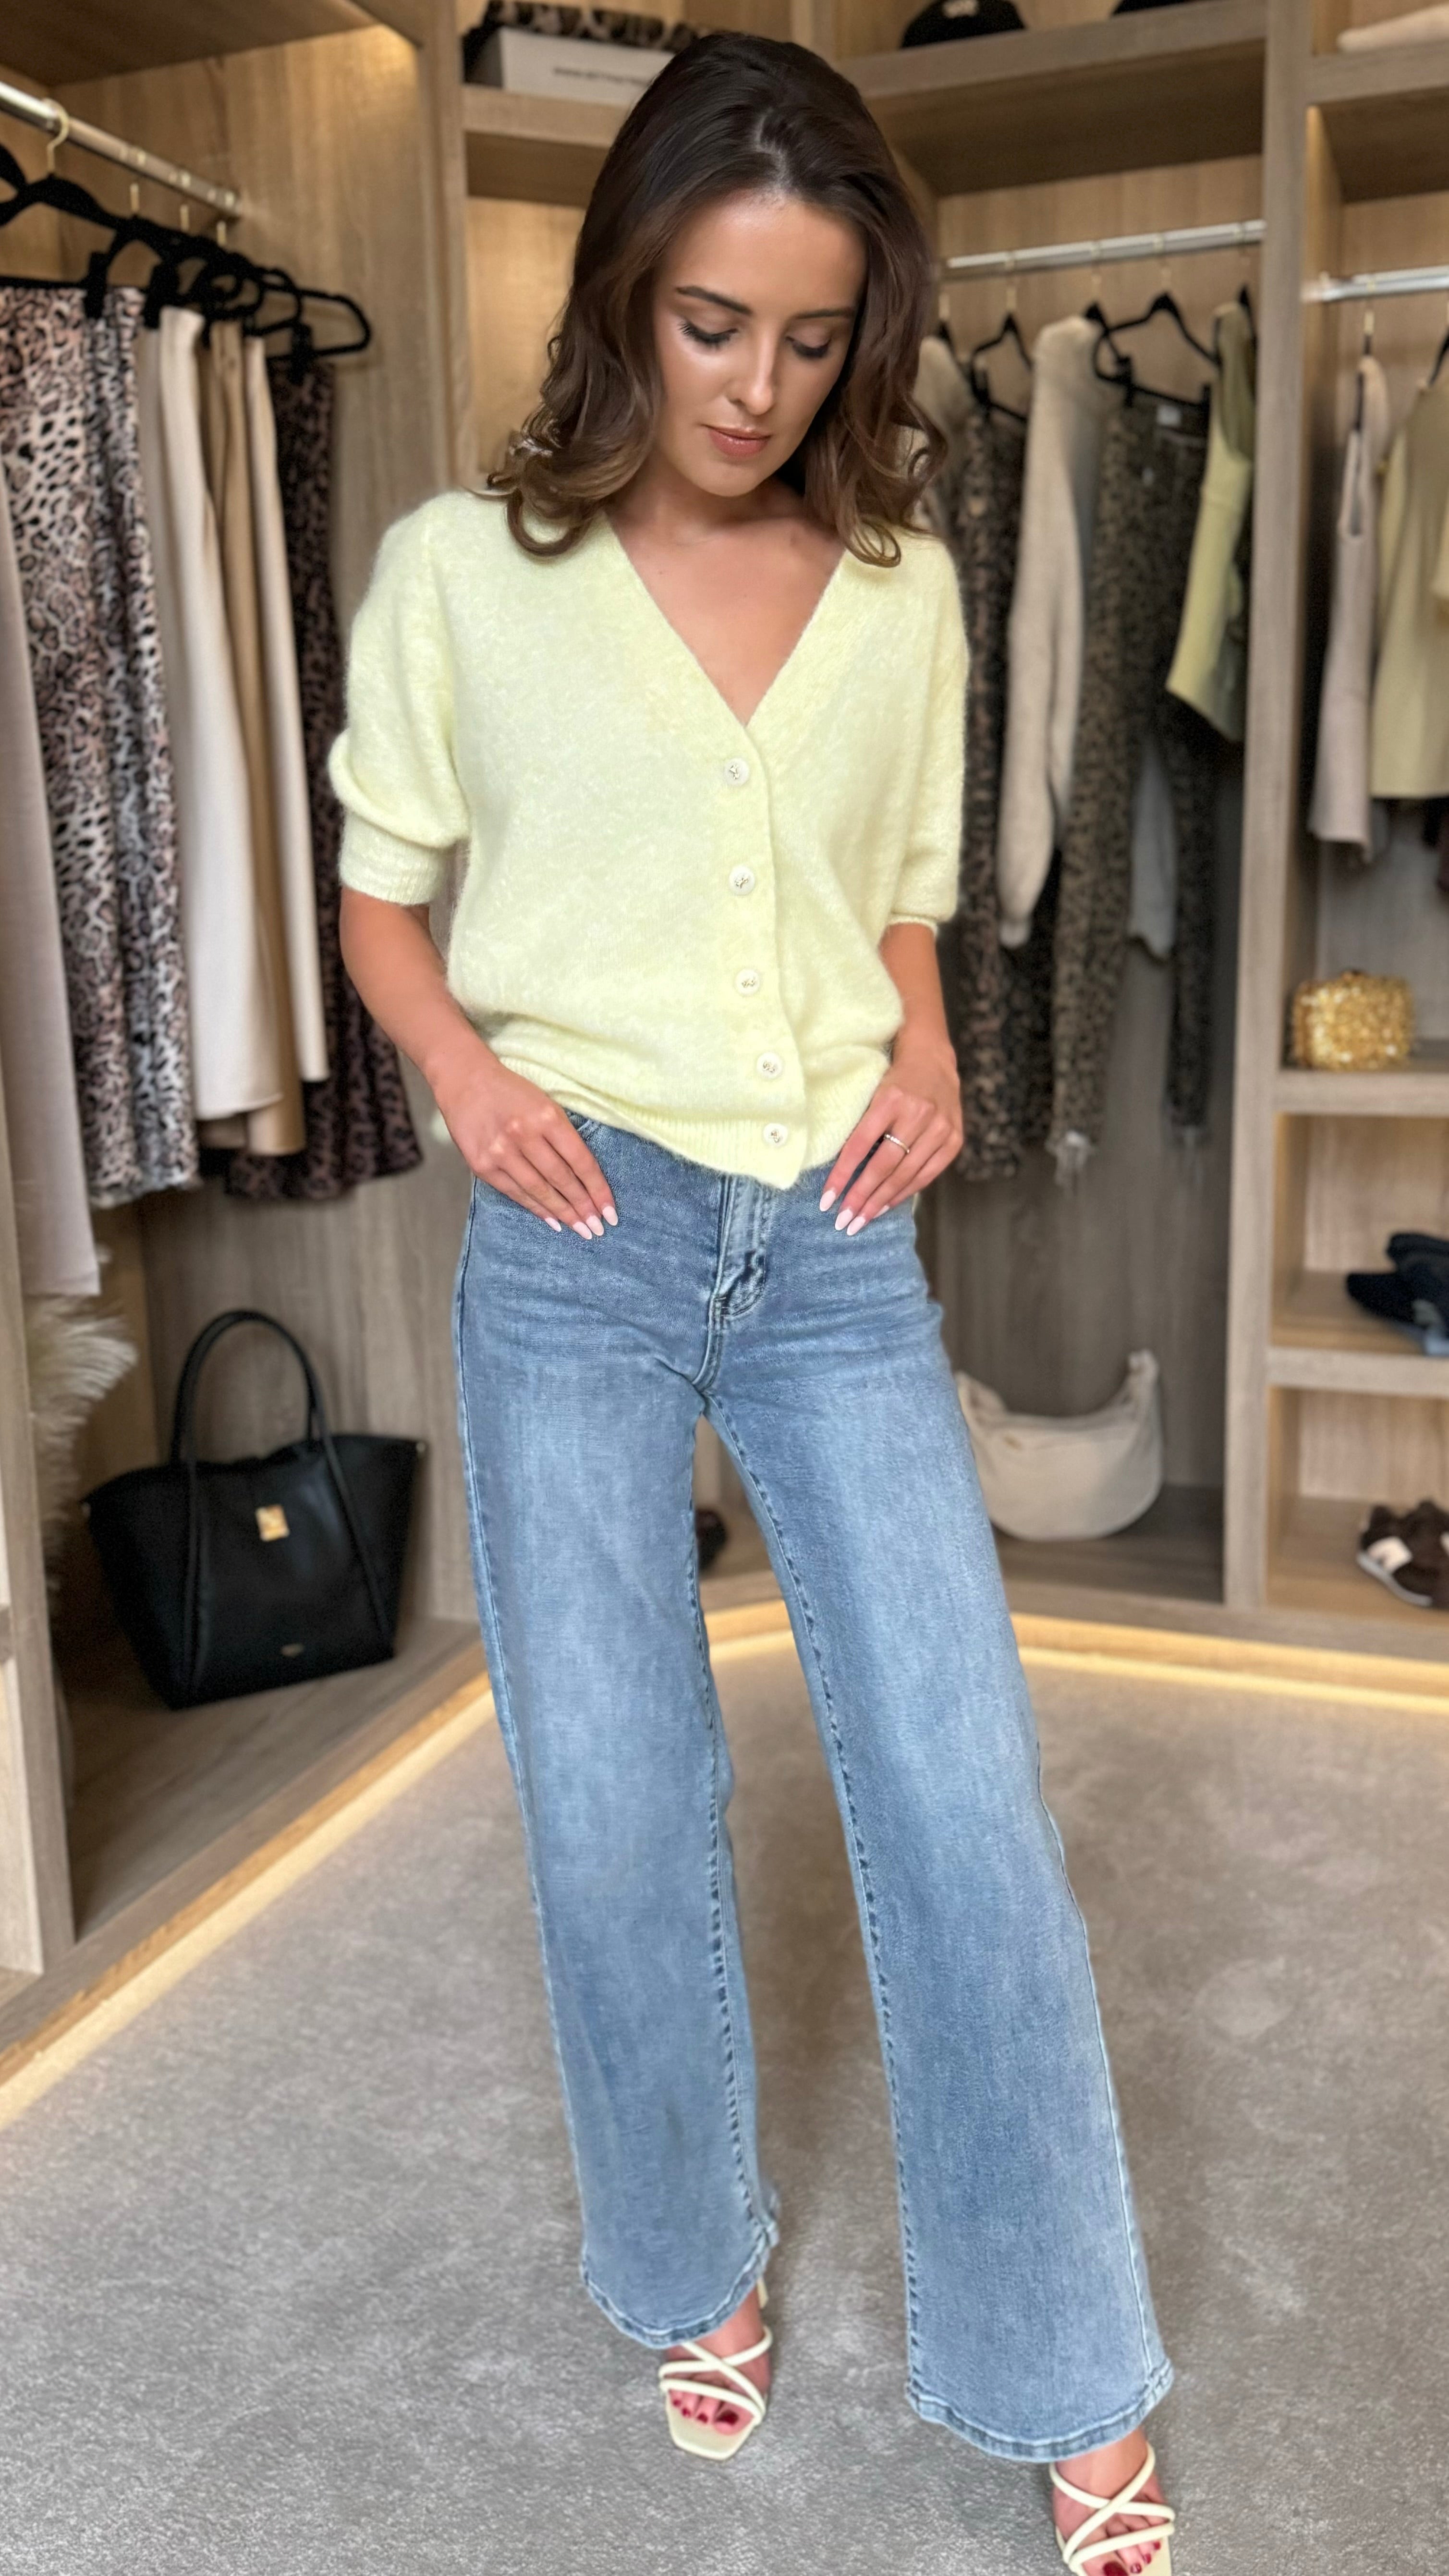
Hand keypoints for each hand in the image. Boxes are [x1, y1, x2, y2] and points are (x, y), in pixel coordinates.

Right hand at [433, 1049, 616, 1238]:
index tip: (610, 1211)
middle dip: (583, 1207)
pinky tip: (553, 1222)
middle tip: (598, 1229)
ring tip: (581, 1230)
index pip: (580, 1161)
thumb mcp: (545, 1103)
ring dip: (563, 1214)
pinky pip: (515, 1193)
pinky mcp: (482, 1165)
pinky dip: (536, 1209)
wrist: (465, 1081)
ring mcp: (500, 1152)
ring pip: (539, 1191)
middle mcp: (523, 1134)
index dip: (598, 1189)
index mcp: (546, 1116)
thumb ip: (563, 1135)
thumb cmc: (511, 1092)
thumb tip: (586, 1177)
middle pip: (562, 1179)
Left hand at [818, 1030, 961, 1232]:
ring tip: (860, 1221)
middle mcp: (918, 1113)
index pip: (859, 1145)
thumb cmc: (893, 1079)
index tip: (826, 1200)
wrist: (933, 1059)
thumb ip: (860, 1126)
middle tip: (843, 1221)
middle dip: (860, 1197)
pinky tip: (885, 1206)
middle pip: (883, 1166)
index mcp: (891, 1098)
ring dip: (880, 1202)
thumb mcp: (872, 1092)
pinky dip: (903, 1193)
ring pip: (905, 1175)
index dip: (841, 1175)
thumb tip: (838, 1172)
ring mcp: (940, 1128)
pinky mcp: (954, 1139)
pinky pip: (926, 1175)